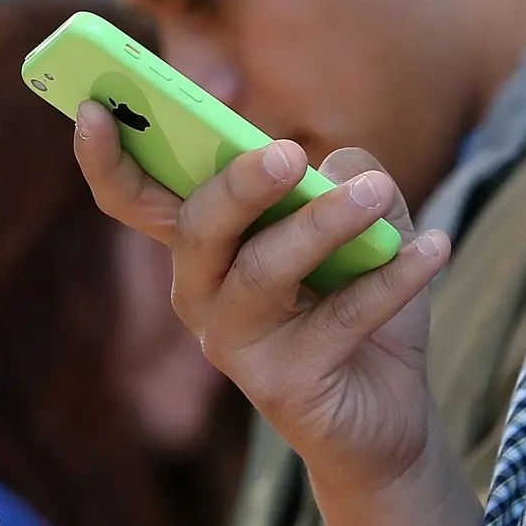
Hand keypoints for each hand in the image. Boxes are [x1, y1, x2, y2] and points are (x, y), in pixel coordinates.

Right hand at [74, 102, 450, 497]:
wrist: (388, 417)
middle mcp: (202, 295)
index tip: (92, 108)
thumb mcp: (358, 228)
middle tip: (290, 153)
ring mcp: (236, 346)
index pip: (134, 200)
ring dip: (322, 225)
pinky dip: (392, 278)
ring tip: (375, 191)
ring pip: (264, 273)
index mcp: (204, 248)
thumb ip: (345, 178)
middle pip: (200, 229)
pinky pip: (339, 319)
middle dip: (239, 185)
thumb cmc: (357, 306)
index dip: (106, 158)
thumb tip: (340, 168)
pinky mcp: (283, 386)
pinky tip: (433, 246)